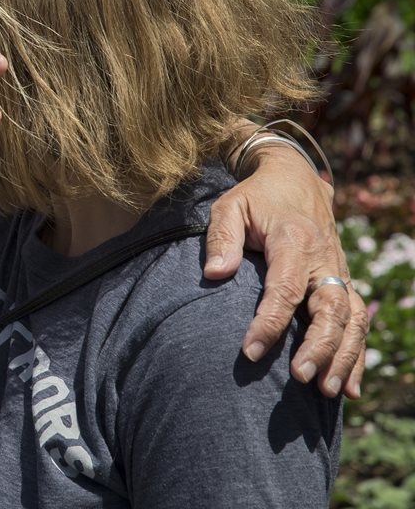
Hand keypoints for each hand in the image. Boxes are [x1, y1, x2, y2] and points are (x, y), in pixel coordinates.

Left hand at [204, 148, 366, 398]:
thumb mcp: (229, 206)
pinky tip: (350, 388)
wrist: (296, 179)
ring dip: (343, 357)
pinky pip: (358, 321)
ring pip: (351, 319)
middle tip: (300, 378)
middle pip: (330, 308)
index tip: (249, 352)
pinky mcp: (344, 283)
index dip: (269, 322)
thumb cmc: (255, 198)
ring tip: (327, 392)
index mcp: (293, 240)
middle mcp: (323, 259)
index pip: (284, 287)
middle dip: (319, 346)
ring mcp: (339, 272)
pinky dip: (356, 354)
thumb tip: (213, 274)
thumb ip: (221, 237)